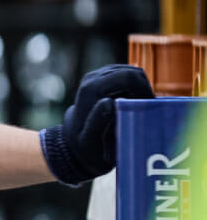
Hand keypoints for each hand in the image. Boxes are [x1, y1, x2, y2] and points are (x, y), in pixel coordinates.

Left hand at [40, 64, 153, 185]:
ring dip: (141, 90)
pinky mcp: (104, 77)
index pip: (129, 78)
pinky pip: (129, 77)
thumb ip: (99, 122)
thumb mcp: (90, 141)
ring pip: (133, 73)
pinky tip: (132, 106)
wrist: (74, 142)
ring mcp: (98, 75)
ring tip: (137, 110)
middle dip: (144, 90)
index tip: (145, 111)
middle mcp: (93, 78)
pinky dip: (136, 89)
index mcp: (92, 89)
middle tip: (143, 111)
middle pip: (133, 73)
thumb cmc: (85, 146)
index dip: (144, 92)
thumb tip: (109, 102)